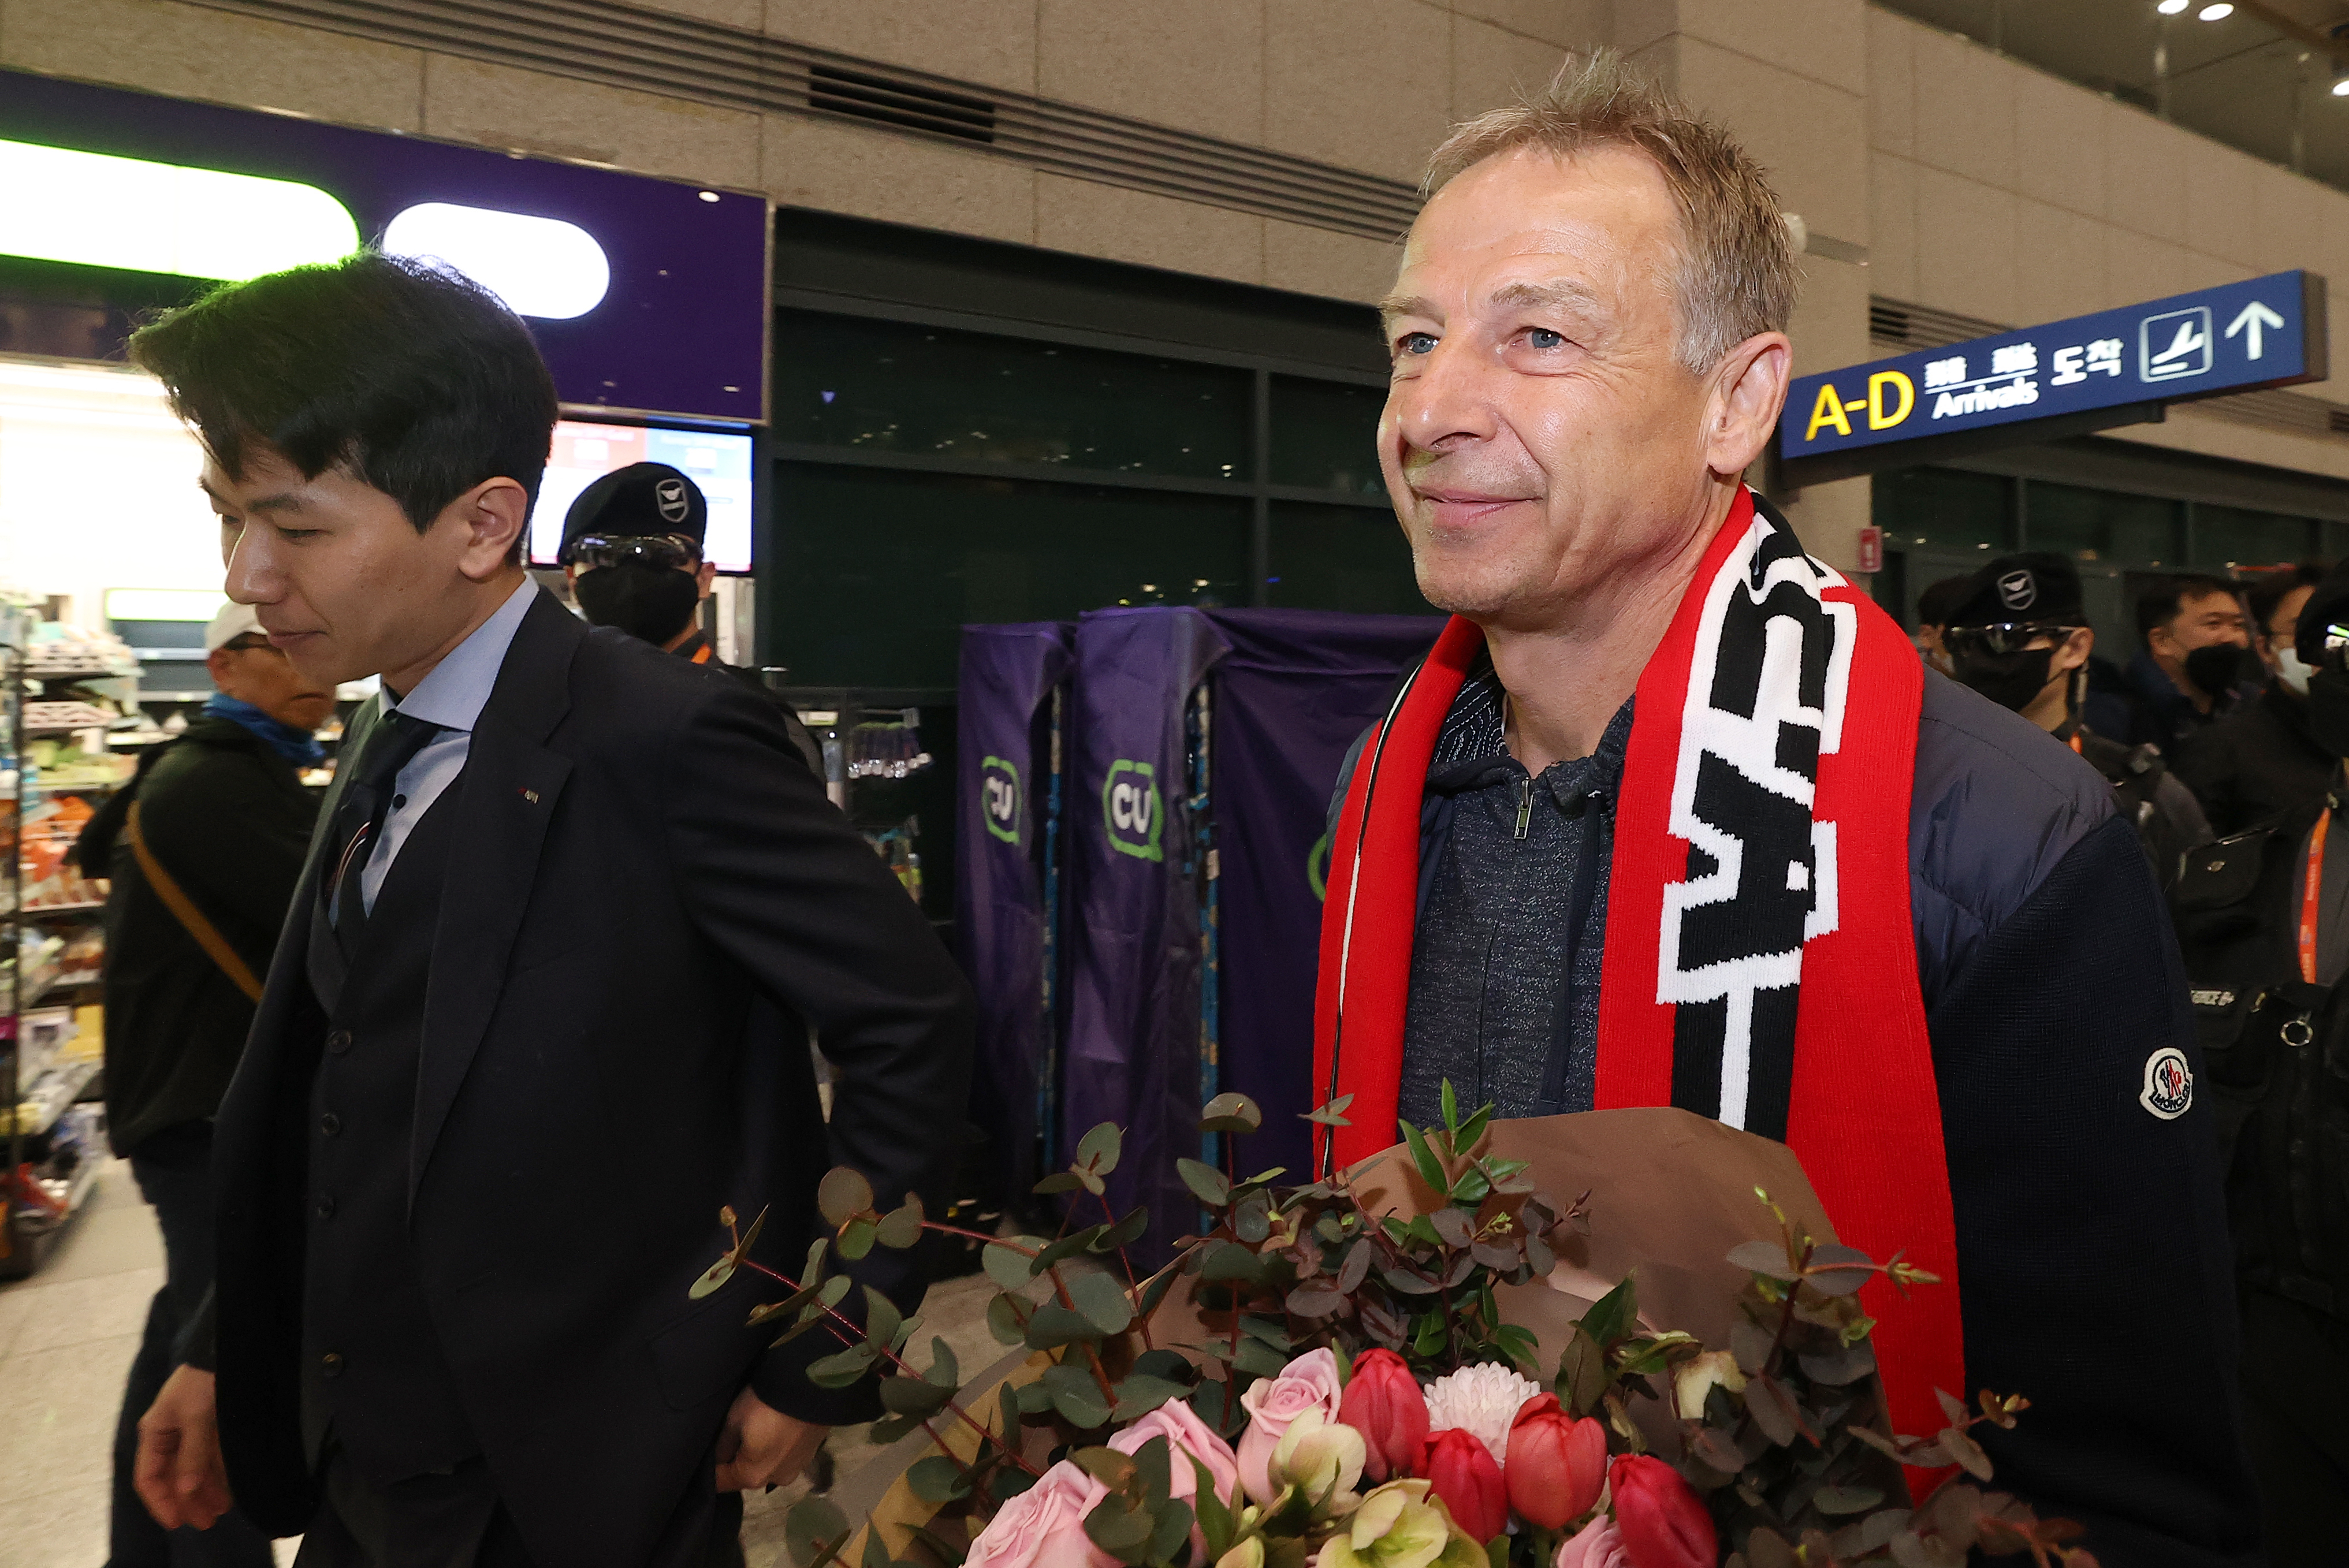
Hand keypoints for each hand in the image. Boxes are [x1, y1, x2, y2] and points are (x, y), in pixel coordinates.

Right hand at [135, 1366, 234, 1529]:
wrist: (226, 1345)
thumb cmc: (203, 1377)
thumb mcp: (195, 1414)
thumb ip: (192, 1452)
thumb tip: (187, 1488)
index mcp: (155, 1432)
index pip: (149, 1477)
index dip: (161, 1502)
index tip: (177, 1522)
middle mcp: (170, 1434)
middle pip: (173, 1478)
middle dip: (187, 1501)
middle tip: (207, 1522)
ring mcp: (192, 1431)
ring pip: (193, 1470)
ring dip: (205, 1491)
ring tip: (221, 1510)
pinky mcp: (212, 1425)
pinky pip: (211, 1457)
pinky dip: (217, 1474)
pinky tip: (228, 1489)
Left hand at [715, 1386, 826, 1491]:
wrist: (812, 1388)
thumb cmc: (766, 1405)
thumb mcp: (734, 1419)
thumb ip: (722, 1445)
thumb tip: (719, 1458)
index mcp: (751, 1476)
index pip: (720, 1482)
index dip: (709, 1469)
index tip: (706, 1452)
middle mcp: (774, 1480)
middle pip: (746, 1474)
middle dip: (737, 1458)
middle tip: (735, 1433)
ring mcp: (796, 1469)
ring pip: (767, 1465)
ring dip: (760, 1453)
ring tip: (759, 1427)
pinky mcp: (810, 1455)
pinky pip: (785, 1456)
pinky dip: (779, 1446)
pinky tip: (779, 1427)